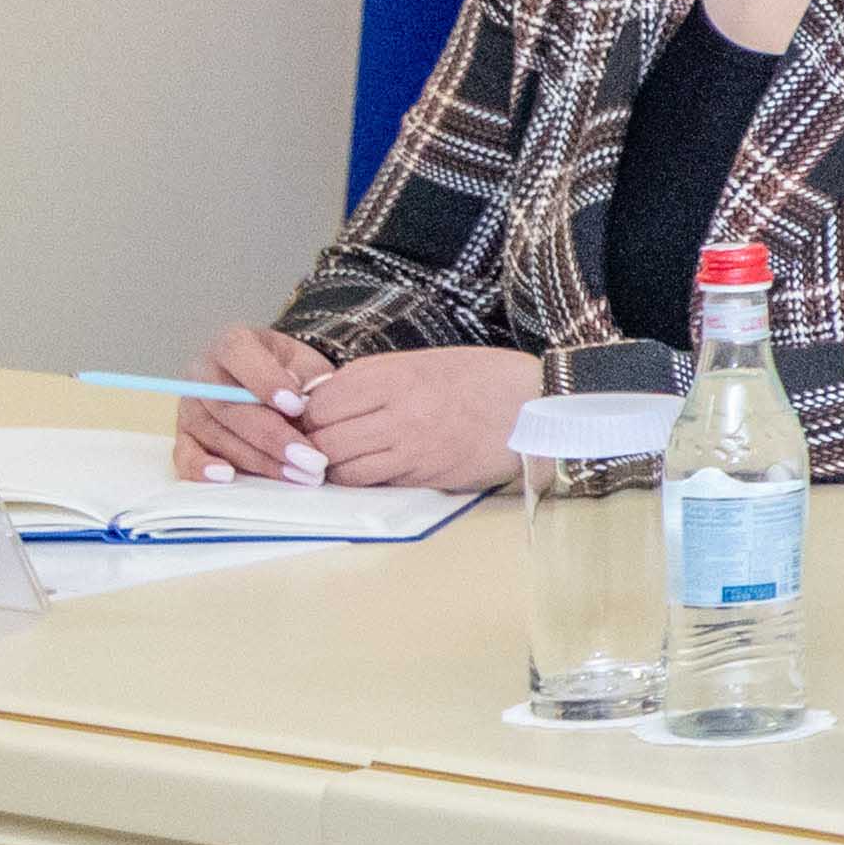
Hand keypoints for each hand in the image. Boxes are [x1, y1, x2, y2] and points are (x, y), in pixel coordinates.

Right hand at [168, 325, 329, 483]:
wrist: (275, 381)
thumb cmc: (292, 371)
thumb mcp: (307, 363)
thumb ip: (306, 376)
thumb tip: (300, 397)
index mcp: (232, 344)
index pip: (239, 355)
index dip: (267, 382)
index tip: (298, 406)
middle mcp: (202, 373)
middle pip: (229, 406)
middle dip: (273, 436)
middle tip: (310, 459)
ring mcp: (189, 406)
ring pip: (215, 435)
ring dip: (258, 460)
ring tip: (298, 475)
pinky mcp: (184, 434)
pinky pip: (184, 454)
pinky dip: (202, 468)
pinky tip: (229, 477)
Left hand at [280, 347, 542, 493]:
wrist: (539, 405)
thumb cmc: (483, 377)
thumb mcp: (422, 361)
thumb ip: (371, 378)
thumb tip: (321, 398)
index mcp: (394, 376)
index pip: (320, 405)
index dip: (304, 415)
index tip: (304, 418)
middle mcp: (399, 413)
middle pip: (324, 440)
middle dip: (311, 445)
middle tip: (312, 443)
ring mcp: (414, 449)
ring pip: (343, 469)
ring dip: (333, 467)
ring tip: (337, 458)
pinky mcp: (427, 476)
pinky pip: (375, 482)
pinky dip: (362, 478)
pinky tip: (368, 467)